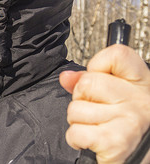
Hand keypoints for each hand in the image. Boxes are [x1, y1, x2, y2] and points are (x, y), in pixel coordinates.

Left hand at [59, 44, 149, 163]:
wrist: (136, 161)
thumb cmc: (127, 130)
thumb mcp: (116, 99)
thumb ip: (90, 82)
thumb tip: (66, 76)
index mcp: (142, 84)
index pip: (118, 54)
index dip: (98, 63)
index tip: (98, 77)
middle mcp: (140, 100)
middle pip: (87, 82)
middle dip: (81, 99)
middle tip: (96, 112)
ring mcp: (129, 120)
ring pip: (76, 108)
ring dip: (78, 121)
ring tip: (96, 128)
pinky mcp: (115, 143)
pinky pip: (76, 132)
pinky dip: (76, 139)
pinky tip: (91, 142)